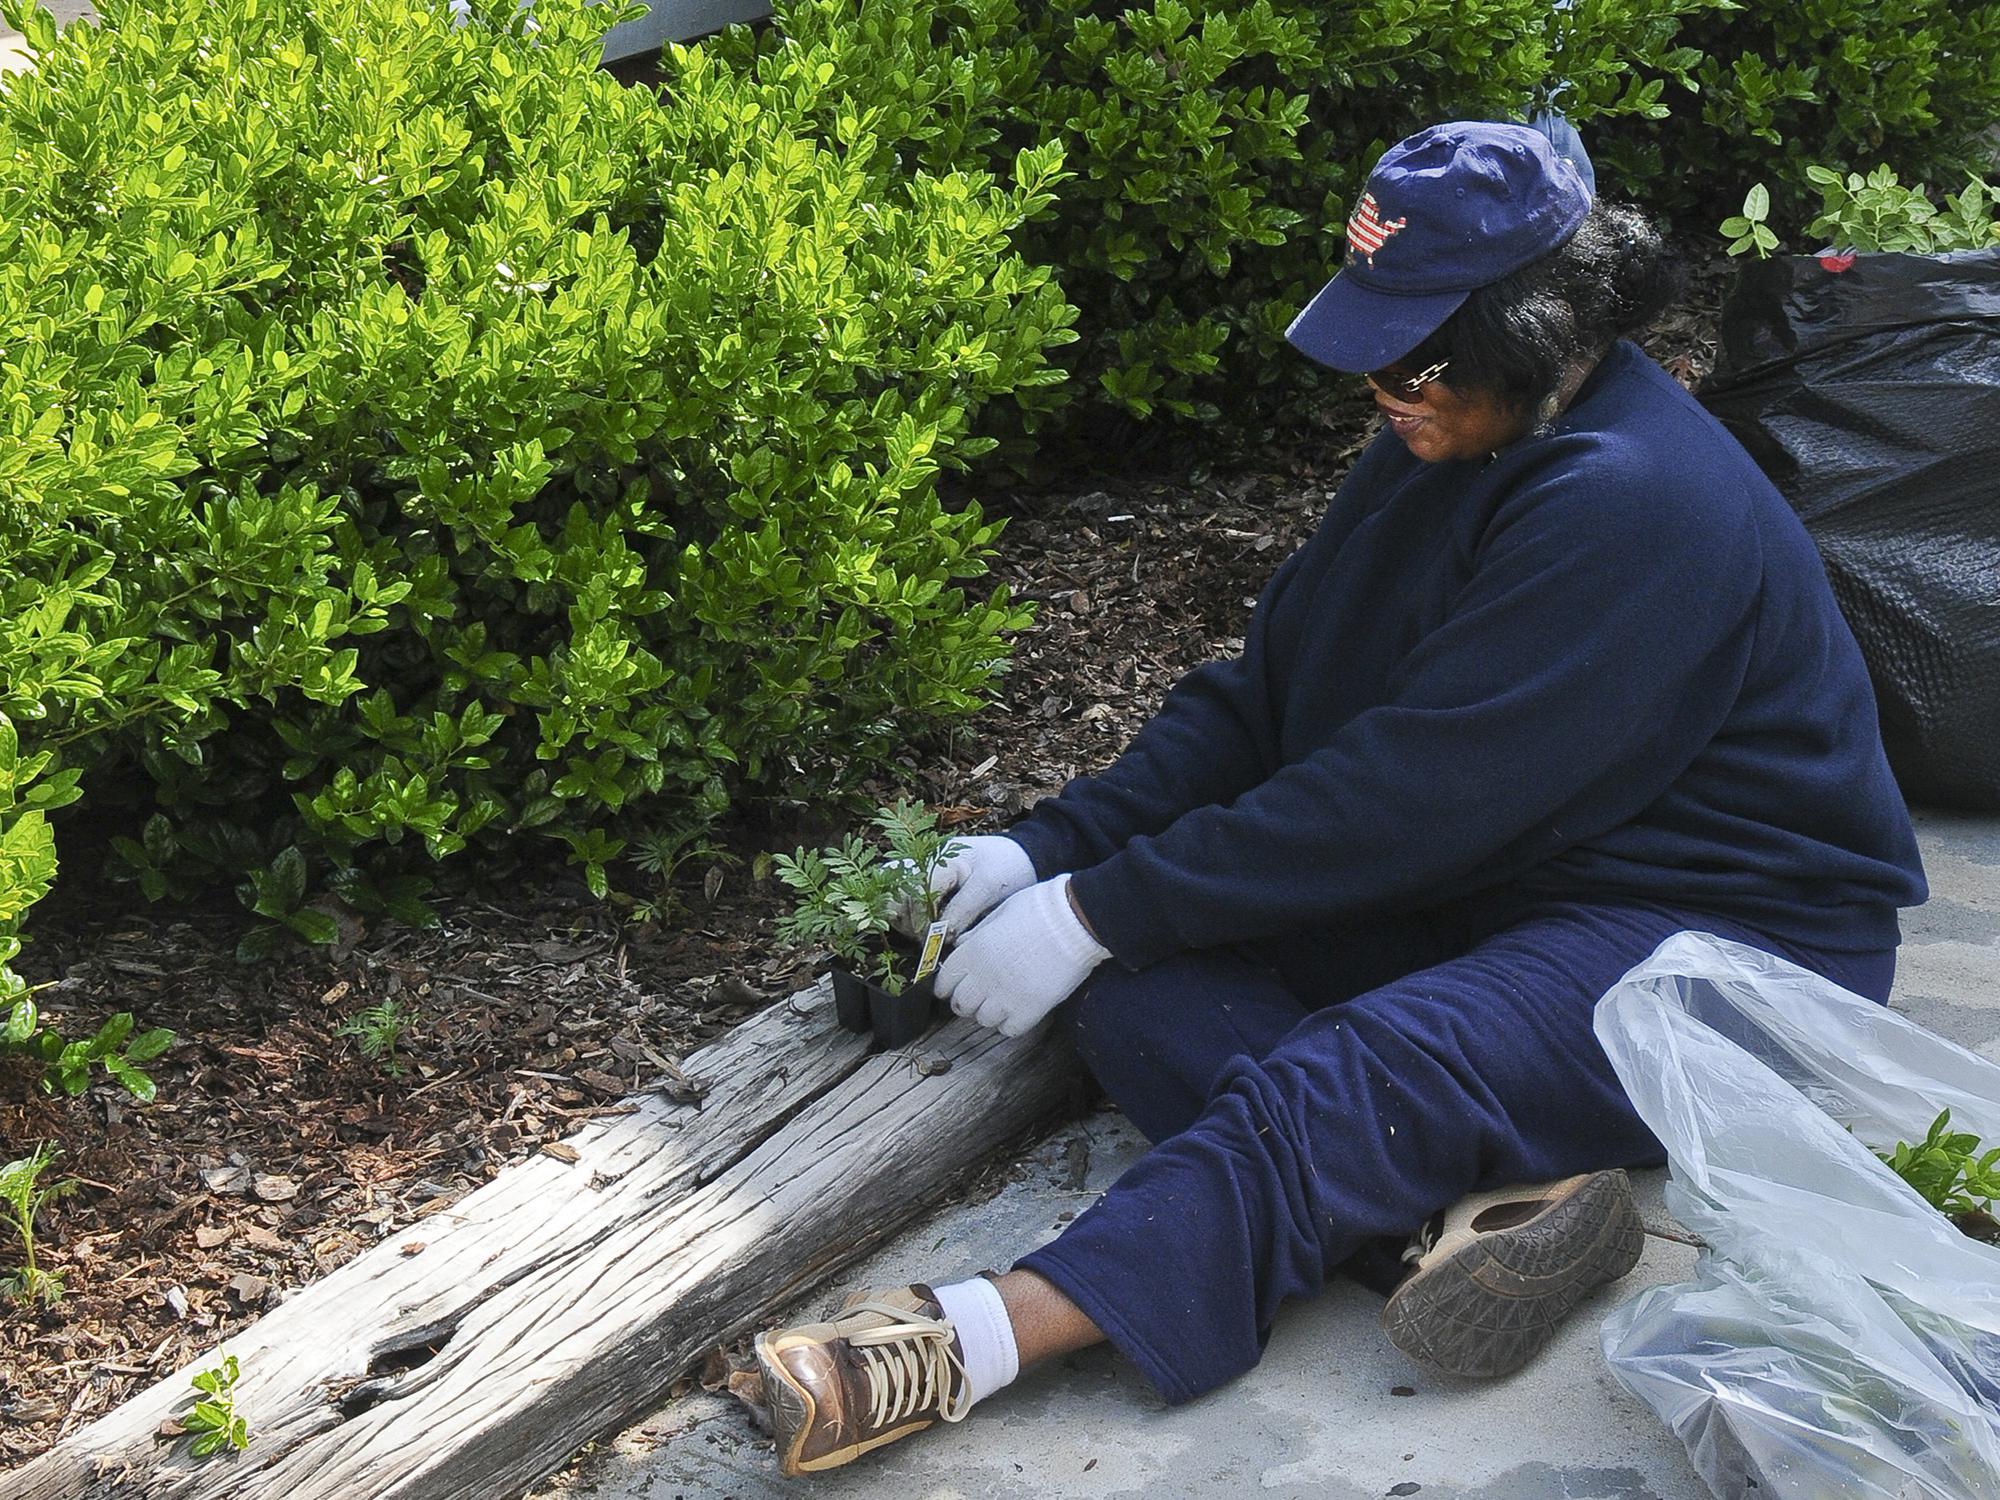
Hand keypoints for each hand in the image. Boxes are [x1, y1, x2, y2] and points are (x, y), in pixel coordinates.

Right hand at [895, 834, 1036, 939]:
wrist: (1021, 854)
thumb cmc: (1008, 865)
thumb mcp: (990, 886)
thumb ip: (963, 909)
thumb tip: (941, 937)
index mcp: (940, 858)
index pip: (915, 892)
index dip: (922, 921)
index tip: (936, 941)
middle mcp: (922, 860)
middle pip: (895, 894)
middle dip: (908, 921)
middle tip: (929, 940)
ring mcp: (918, 870)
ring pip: (892, 898)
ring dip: (904, 920)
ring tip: (927, 935)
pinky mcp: (920, 881)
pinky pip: (899, 900)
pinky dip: (905, 917)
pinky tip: (924, 928)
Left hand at [933, 875, 1109, 1037]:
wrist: (1076, 920)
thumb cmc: (1039, 907)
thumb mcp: (999, 911)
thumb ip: (977, 934)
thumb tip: (962, 946)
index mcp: (974, 951)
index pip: (945, 981)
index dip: (946, 986)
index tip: (951, 987)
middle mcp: (984, 977)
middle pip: (961, 1005)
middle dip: (965, 1002)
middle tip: (975, 996)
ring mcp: (1007, 996)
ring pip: (983, 1020)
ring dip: (987, 1013)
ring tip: (998, 1003)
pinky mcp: (1031, 1009)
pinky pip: (1009, 1029)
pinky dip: (1009, 1024)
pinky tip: (1016, 1011)